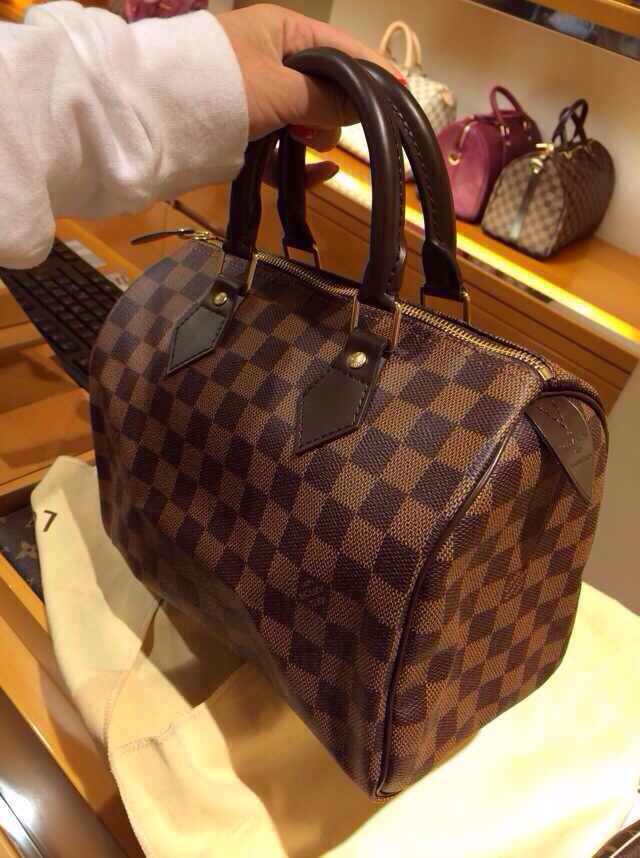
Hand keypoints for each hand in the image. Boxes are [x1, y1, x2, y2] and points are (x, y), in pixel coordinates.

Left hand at [218, 4, 401, 187]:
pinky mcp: (245, 134)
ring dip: (313, 138)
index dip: (371, 70)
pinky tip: (319, 174)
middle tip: (332, 128)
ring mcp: (257, 99)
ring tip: (305, 146)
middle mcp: (271, 61)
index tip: (401, 92)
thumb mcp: (282, 88)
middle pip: (324, 88)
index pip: (339, 47)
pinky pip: (284, 149)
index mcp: (281, 31)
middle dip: (333, 112)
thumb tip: (362, 108)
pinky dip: (300, 164)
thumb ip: (326, 99)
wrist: (153, 120)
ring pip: (305, 121)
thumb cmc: (221, 88)